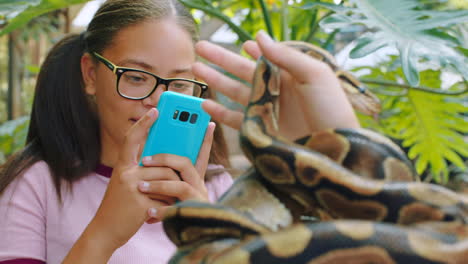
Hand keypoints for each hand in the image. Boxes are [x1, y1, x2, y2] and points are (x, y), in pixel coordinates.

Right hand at [63, 108, 169, 261]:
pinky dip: (168, 205)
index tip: (156, 110)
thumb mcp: (128, 184)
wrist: (105, 231)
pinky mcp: (139, 202)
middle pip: (162, 163)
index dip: (144, 123)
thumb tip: (169, 161)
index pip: (132, 138)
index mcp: (123, 166)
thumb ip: (143, 172)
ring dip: (172, 192)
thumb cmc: (122, 206)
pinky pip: (166, 196)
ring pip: (167, 179)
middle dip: (174, 176)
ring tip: (169, 202)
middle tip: (179, 183)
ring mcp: (131, 187)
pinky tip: (161, 212)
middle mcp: (125, 173)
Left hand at [138, 122, 215, 222]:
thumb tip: (147, 154)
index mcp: (194, 177)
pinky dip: (161, 211)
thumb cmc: (174, 211)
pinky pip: (176, 208)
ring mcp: (198, 199)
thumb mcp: (171, 191)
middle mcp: (199, 185)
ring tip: (140, 187)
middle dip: (165, 158)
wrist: (186, 238)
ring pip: (180, 184)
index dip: (204, 137)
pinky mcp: (193, 214)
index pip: (200, 153)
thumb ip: (167, 173)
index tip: (207, 122)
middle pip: (186, 164)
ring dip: (158, 185)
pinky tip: (148, 214)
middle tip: (144, 159)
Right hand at [193, 31, 358, 139]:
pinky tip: (207, 103)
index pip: (266, 58)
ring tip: (196, 68)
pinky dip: (220, 113)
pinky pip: (236, 120)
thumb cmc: (332, 109)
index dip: (253, 50)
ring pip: (235, 92)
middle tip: (200, 47)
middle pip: (243, 71)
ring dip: (216, 80)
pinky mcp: (261, 131)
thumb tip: (259, 35)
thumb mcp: (314, 75)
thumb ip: (285, 55)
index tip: (242, 43)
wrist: (337, 151)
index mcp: (290, 75)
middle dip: (221, 59)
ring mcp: (267, 112)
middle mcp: (276, 92)